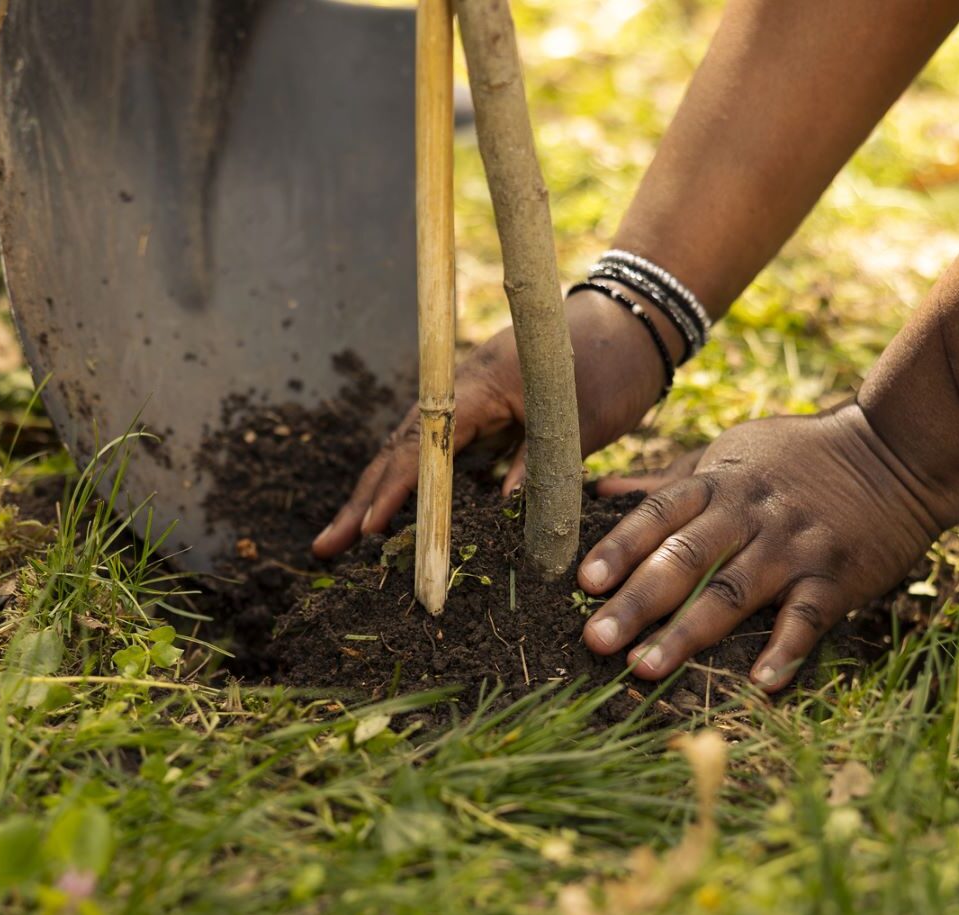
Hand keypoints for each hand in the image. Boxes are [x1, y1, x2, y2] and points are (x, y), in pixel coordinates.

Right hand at [313, 289, 683, 557]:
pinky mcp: (483, 417)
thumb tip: (499, 521)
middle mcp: (460, 394)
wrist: (632, 323)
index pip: (423, 445)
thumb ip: (538, 472)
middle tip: (326, 547)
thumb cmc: (609, 365)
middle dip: (363, 500)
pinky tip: (400, 520)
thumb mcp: (580, 425)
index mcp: (477, 388)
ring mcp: (467, 405)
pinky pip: (440, 457)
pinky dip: (416, 489)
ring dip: (379, 497)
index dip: (395, 490)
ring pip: (412, 455)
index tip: (367, 528)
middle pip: (400, 451)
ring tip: (345, 540)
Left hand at [577, 403, 946, 689]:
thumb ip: (666, 481)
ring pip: (732, 594)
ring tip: (646, 669)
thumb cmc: (798, 457)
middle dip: (637, 601)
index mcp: (719, 485)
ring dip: (688, 634)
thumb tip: (600, 493)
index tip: (584, 582)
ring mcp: (792, 549)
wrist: (896, 452)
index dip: (620, 549)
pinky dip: (784, 651)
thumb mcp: (730, 452)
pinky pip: (805, 618)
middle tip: (597, 639)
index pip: (658, 516)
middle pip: (684, 560)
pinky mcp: (835, 578)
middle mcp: (749, 516)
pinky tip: (759, 684)